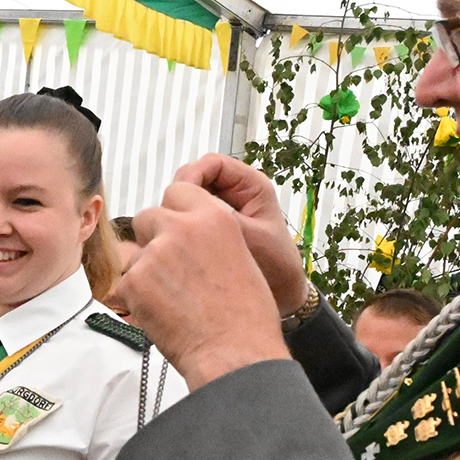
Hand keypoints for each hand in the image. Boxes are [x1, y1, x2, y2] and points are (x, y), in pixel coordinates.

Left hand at [111, 182, 289, 388]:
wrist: (234, 353)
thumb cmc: (246, 318)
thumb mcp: (241, 258)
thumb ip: (211, 238)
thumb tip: (191, 237)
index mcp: (214, 218)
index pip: (178, 190)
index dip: (174, 212)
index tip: (174, 227)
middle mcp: (182, 228)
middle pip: (148, 217)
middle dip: (153, 238)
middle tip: (168, 269)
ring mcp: (155, 253)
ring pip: (133, 252)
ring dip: (144, 269)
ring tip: (169, 297)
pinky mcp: (134, 281)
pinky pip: (125, 282)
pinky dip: (135, 297)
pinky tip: (160, 312)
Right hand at [174, 154, 309, 313]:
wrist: (285, 295)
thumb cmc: (278, 269)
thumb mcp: (249, 240)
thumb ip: (220, 219)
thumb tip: (184, 208)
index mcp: (252, 186)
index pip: (211, 164)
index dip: (191, 177)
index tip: (180, 201)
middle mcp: (237, 192)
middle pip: (195, 178)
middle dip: (181, 196)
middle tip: (174, 221)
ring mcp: (224, 209)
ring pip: (189, 198)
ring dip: (179, 213)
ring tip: (177, 234)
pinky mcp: (216, 226)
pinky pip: (190, 217)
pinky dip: (183, 226)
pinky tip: (181, 243)